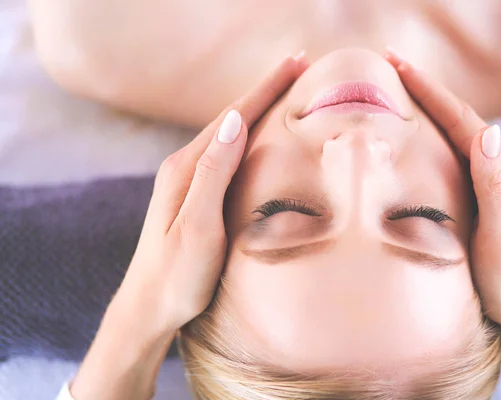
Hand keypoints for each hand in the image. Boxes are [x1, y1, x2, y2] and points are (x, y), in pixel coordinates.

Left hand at [69, 54, 308, 399]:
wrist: (147, 308)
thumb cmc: (176, 276)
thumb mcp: (197, 227)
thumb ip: (213, 173)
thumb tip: (233, 121)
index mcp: (187, 169)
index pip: (234, 117)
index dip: (266, 88)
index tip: (296, 63)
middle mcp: (184, 167)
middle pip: (231, 118)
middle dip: (265, 90)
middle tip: (298, 67)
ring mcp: (186, 180)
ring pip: (228, 134)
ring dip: (257, 109)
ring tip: (284, 92)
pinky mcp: (192, 195)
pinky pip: (224, 154)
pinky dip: (247, 136)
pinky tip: (257, 137)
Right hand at [385, 50, 500, 387]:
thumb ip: (495, 185)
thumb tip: (487, 131)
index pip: (465, 122)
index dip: (432, 93)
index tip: (399, 66)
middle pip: (465, 119)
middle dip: (430, 90)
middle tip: (394, 65)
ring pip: (464, 133)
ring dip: (435, 108)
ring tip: (405, 90)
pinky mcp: (494, 196)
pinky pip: (464, 154)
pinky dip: (442, 134)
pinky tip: (429, 134)